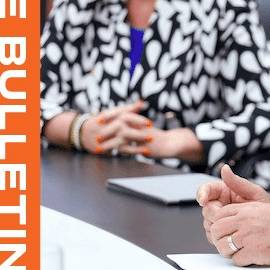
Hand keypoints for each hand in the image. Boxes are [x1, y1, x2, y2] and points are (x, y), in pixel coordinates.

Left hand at [80, 102, 203, 162]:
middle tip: (97, 138)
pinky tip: (113, 154)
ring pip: (121, 139)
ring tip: (100, 150)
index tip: (99, 121)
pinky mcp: (144, 146)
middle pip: (118, 126)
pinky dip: (120, 151)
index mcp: (139, 120)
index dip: (110, 117)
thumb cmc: (158, 137)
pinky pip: (129, 148)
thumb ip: (134, 124)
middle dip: (106, 132)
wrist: (172, 143)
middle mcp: (140, 127)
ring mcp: (142, 137)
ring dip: (109, 144)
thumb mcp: (145, 129)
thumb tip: (122, 122)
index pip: (121, 115)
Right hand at [198, 165, 269, 245]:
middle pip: (206, 208)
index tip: (203, 200)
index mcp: (225, 190)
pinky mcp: (221, 230)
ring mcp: (219, 217)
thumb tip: (225, 168)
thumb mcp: (254, 192)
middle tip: (227, 216)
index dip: (202, 194)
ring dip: (217, 226)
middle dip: (214, 213)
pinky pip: (212, 235)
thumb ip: (238, 182)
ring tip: (234, 225)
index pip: (206, 189)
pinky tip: (231, 234)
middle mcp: (219, 203)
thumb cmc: (264, 206)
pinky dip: (219, 236)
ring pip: (207, 222)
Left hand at [210, 201, 269, 266]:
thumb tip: (232, 215)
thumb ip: (246, 210)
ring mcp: (247, 237)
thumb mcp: (265, 207)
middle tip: (226, 242)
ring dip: (227, 251)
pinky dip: (241, 260)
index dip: (218, 223)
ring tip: (236, 251)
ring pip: (222, 246)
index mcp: (247, 209)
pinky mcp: (253, 252)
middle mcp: (244, 221)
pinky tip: (249, 256)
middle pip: (216, 230)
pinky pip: (236, 259)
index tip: (223, 229)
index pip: (219, 214)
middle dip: (219, 238)